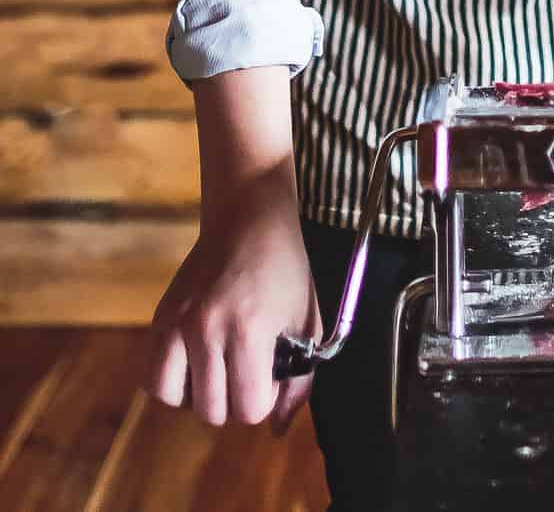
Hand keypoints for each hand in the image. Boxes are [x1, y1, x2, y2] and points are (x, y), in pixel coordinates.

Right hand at [147, 168, 320, 434]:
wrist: (247, 216)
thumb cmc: (284, 267)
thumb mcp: (306, 320)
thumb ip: (299, 379)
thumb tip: (277, 429)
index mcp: (249, 329)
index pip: (249, 408)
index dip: (266, 397)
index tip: (273, 369)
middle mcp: (207, 329)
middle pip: (214, 411)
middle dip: (236, 399)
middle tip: (249, 365)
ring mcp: (178, 323)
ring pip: (177, 401)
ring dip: (201, 394)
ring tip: (220, 366)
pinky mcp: (159, 318)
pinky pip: (154, 379)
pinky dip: (173, 382)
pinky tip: (197, 361)